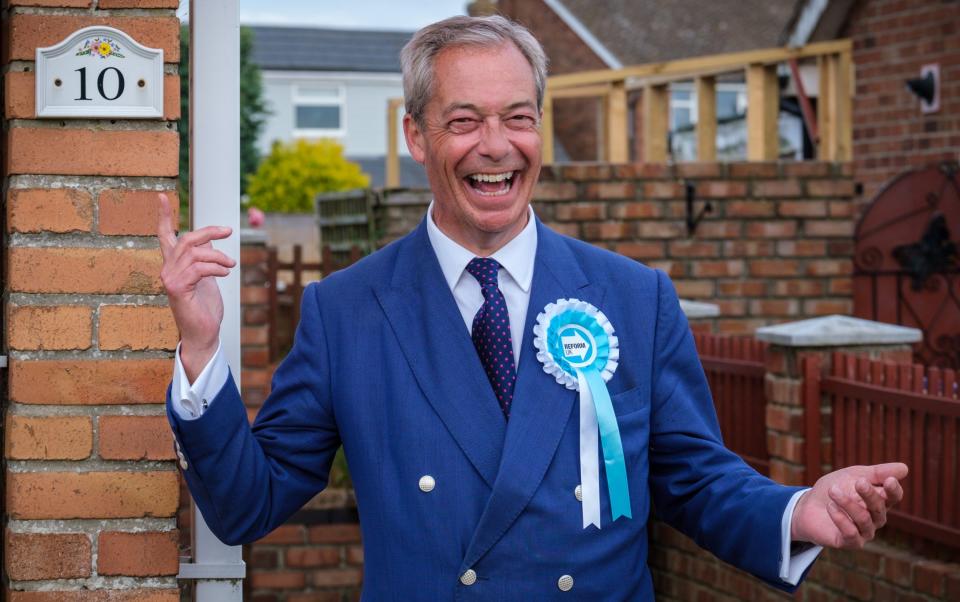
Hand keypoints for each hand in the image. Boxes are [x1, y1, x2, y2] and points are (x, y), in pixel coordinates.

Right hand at [157, 193, 235, 379]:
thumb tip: (210, 240)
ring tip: (231, 265)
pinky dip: (215, 268)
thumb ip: (205, 260)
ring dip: (218, 256)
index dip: (163, 216)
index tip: (162, 196)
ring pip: (195, 253)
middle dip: (209, 231)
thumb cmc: (204, 308)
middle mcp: (167, 269)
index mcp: (174, 265)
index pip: (165, 236)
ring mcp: (169, 279)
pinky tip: (225, 273)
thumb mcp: (207, 278)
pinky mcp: (176, 288)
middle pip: (186, 239)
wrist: (203, 334)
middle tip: (229, 231)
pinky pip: (198, 268)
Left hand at [791, 462, 906, 548]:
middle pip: (879, 508)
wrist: (808, 505)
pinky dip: (841, 519)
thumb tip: (905, 468)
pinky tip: (830, 507)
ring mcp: (864, 532)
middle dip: (869, 494)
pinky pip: (851, 533)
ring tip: (833, 491)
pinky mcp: (849, 542)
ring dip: (848, 504)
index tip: (889, 480)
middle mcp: (875, 518)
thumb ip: (876, 473)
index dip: (893, 490)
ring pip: (864, 519)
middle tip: (858, 482)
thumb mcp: (853, 475)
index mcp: (879, 500)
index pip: (893, 497)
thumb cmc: (835, 488)